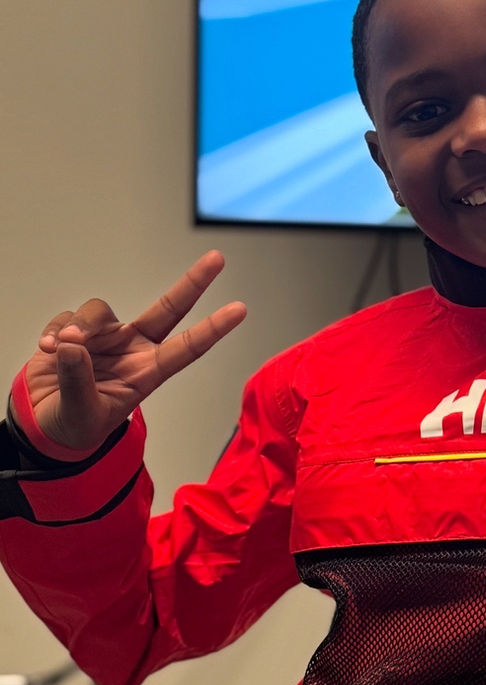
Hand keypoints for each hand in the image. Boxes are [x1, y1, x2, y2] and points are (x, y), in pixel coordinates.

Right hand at [16, 251, 246, 454]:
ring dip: (80, 326)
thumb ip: (79, 384)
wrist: (46, 425)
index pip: (187, 348)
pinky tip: (46, 349)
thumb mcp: (83, 416)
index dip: (213, 328)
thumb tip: (72, 346)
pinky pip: (67, 318)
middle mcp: (133, 348)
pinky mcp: (74, 330)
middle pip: (167, 309)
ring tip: (61, 347)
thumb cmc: (77, 425)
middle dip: (192, 283)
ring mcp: (106, 337)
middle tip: (217, 259)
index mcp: (148, 372)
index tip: (240, 310)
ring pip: (100, 312)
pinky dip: (53, 331)